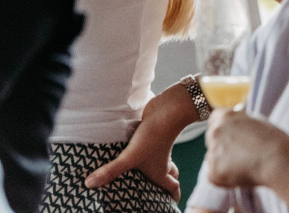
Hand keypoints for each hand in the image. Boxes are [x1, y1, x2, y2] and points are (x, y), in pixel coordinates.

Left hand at [85, 84, 189, 199]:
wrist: (167, 110)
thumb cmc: (154, 136)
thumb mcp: (130, 156)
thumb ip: (111, 170)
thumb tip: (89, 184)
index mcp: (160, 172)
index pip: (172, 187)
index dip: (173, 196)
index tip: (171, 203)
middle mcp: (162, 161)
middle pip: (170, 175)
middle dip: (166, 183)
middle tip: (158, 191)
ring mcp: (158, 148)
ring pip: (161, 161)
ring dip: (156, 168)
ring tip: (142, 174)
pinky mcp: (152, 136)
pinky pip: (151, 149)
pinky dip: (146, 153)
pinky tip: (133, 151)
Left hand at [204, 109, 288, 189]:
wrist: (276, 160)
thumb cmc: (272, 139)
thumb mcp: (256, 120)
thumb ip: (240, 122)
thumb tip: (234, 126)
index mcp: (225, 117)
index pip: (215, 118)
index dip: (224, 127)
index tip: (231, 133)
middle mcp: (215, 132)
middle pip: (212, 138)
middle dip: (222, 144)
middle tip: (241, 151)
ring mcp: (212, 153)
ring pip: (212, 157)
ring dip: (223, 160)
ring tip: (244, 163)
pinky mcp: (213, 172)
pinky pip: (215, 174)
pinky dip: (225, 176)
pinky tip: (241, 172)